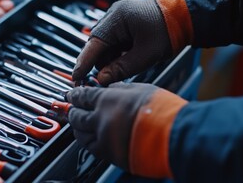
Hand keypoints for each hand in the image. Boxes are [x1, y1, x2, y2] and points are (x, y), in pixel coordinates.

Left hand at [67, 82, 186, 177]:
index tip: (71, 95)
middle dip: (73, 111)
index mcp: (107, 100)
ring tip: (77, 124)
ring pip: (80, 134)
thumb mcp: (140, 88)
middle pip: (77, 116)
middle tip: (72, 108)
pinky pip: (91, 148)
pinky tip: (89, 138)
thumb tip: (111, 88)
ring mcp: (104, 138)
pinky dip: (87, 141)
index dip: (74, 95)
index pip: (82, 96)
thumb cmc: (160, 110)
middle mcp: (100, 119)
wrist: (171, 134)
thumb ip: (121, 88)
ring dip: (77, 127)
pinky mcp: (110, 155)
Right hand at [72, 0, 170, 85]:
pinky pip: (113, 41)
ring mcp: (118, 18)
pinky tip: (125, 61)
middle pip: (97, 45)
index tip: (76, 78)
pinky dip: (116, 54)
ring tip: (121, 70)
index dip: (83, 64)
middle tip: (102, 80)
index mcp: (117, 19)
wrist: (185, 16)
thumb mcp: (145, 55)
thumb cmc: (169, 30)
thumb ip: (121, 69)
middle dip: (99, 63)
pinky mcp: (124, 23)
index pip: (93, 45)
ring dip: (109, 59)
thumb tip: (101, 79)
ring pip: (105, 45)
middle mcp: (114, 16)